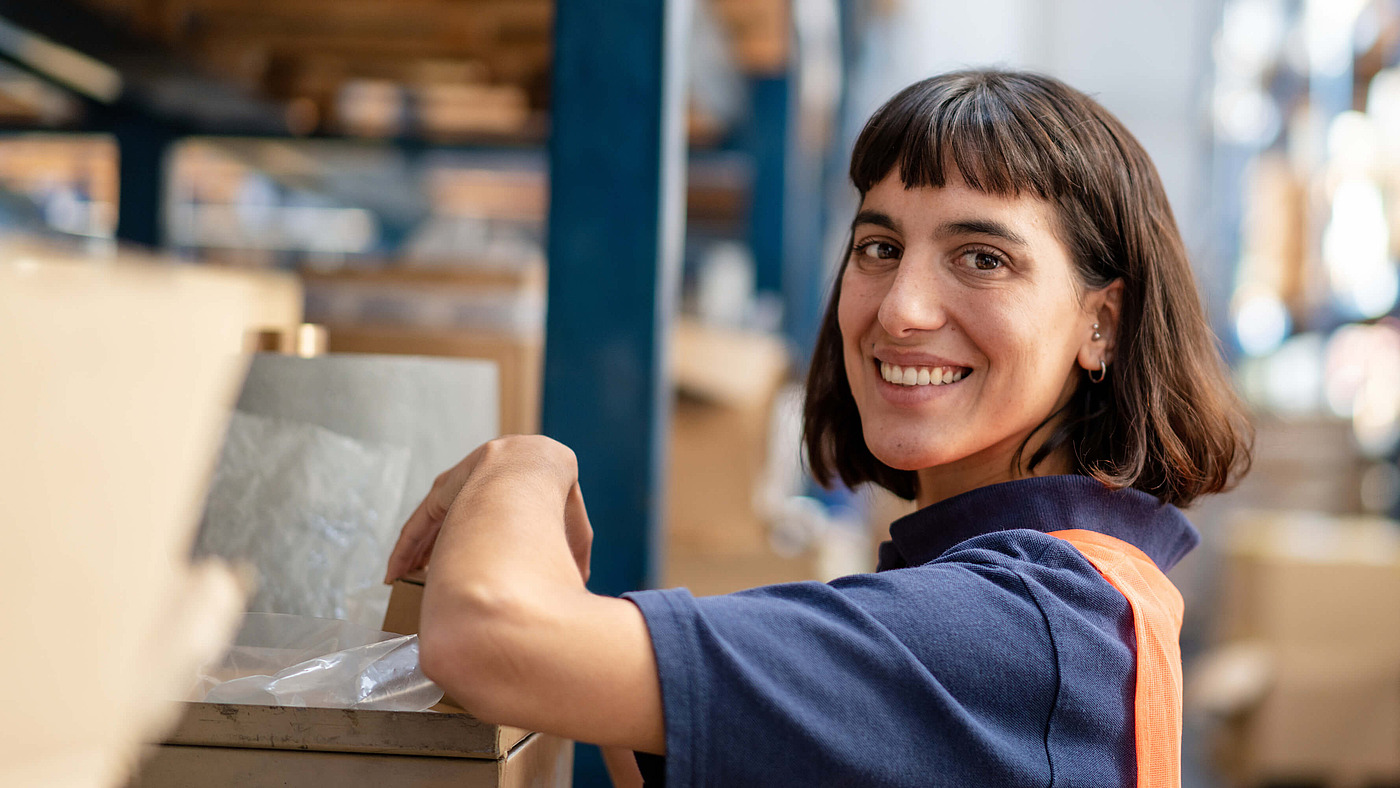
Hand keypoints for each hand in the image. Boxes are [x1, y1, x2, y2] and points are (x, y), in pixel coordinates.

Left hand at [383, 435, 593, 583]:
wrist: (538, 472)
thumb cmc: (559, 505)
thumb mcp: (571, 533)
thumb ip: (567, 554)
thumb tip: (573, 580)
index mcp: (521, 482)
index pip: (495, 518)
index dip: (486, 546)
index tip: (477, 570)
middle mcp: (488, 476)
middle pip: (460, 519)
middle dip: (446, 548)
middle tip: (431, 575)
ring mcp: (464, 478)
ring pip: (437, 521)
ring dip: (422, 550)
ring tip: (407, 576)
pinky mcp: (443, 487)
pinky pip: (421, 522)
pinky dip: (409, 547)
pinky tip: (396, 570)